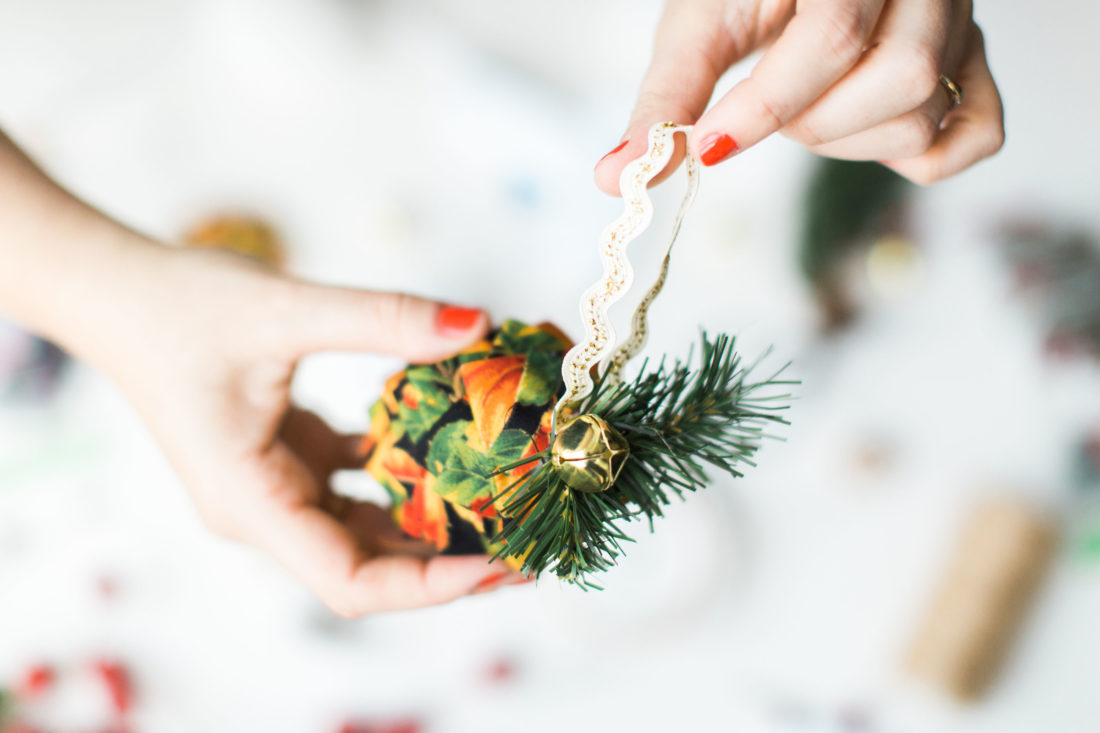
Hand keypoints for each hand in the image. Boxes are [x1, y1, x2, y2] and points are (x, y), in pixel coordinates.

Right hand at [101, 247, 525, 615]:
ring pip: (370, 531)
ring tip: (513, 506)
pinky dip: (410, 476)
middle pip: (372, 568)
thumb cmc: (177, 307)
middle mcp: (267, 512)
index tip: (501, 561)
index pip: (350, 583)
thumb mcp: (285, 308)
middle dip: (454, 562)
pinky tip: (462, 453)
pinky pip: (361, 486)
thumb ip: (384, 317)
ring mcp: (278, 490)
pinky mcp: (290, 461)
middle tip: (536, 541)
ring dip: (437, 524)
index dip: (429, 584)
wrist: (119, 292)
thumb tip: (478, 323)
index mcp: (252, 503)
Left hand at [594, 0, 1003, 189]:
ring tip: (809, 110)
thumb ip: (665, 98)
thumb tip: (614, 178)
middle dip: (812, 123)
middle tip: (770, 114)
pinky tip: (860, 134)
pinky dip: (915, 158)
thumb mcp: (700, 21)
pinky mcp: (974, 66)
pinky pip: (976, 136)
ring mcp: (962, 23)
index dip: (768, 105)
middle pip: (901, 80)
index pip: (836, 34)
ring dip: (849, 142)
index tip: (709, 146)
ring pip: (929, 113)